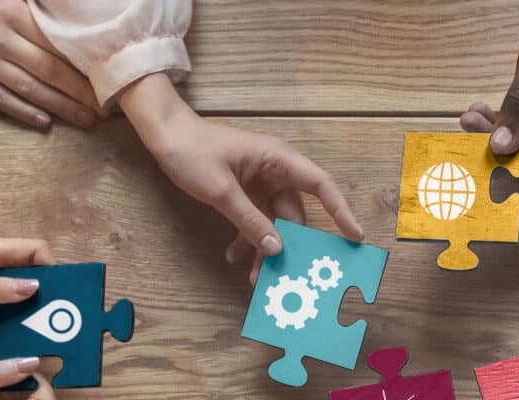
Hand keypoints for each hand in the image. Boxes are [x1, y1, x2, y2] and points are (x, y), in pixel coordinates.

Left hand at [120, 74, 364, 283]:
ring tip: (255, 277)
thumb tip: (277, 250)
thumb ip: (250, 221)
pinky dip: (247, 239)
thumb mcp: (221, 190)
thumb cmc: (193, 151)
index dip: (341, 210)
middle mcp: (276, 171)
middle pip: (295, 214)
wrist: (164, 135)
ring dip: (265, 248)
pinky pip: (255, 220)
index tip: (354, 236)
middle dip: (291, 246)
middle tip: (291, 275)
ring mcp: (260, 183)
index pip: (321, 185)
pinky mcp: (245, 192)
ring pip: (274, 223)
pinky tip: (233, 257)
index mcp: (279, 160)